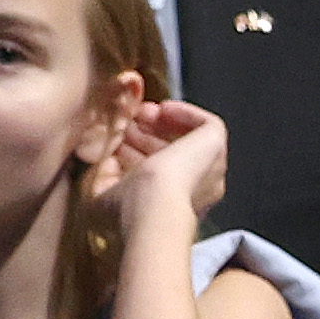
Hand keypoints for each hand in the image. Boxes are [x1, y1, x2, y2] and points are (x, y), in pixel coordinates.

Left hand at [102, 84, 230, 223]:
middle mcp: (199, 189)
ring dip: (163, 122)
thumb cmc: (130, 209)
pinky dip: (184, 113)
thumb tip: (105, 159)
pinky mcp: (215, 146)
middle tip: (126, 123)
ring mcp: (211, 168)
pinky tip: (162, 109)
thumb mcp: (105, 194)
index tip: (119, 138)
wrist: (153, 206)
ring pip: (190, 138)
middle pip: (175, 153)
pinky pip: (206, 124)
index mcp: (176, 206)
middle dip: (147, 134)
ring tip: (139, 113)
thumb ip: (104, 178)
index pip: (161, 173)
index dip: (138, 151)